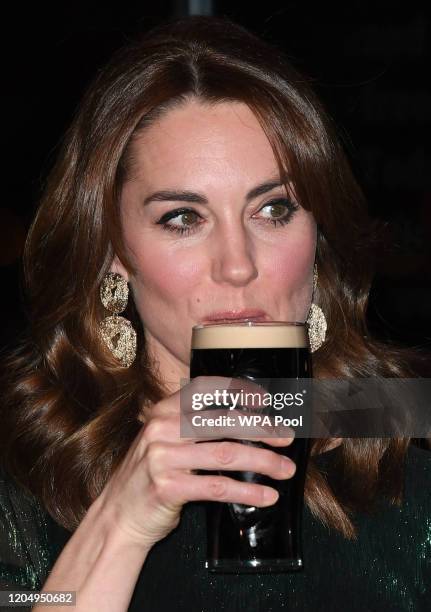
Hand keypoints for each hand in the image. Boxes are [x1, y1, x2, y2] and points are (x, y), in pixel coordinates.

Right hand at [95, 376, 295, 550]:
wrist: (118, 515)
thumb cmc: (151, 475)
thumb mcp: (164, 440)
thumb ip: (192, 425)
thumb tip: (245, 419)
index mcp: (163, 411)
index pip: (205, 388)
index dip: (238, 390)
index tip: (264, 400)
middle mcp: (161, 428)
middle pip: (223, 421)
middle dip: (262, 429)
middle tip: (286, 439)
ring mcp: (162, 457)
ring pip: (226, 453)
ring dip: (263, 462)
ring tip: (285, 470)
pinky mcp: (168, 487)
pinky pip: (217, 487)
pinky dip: (247, 491)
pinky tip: (265, 496)